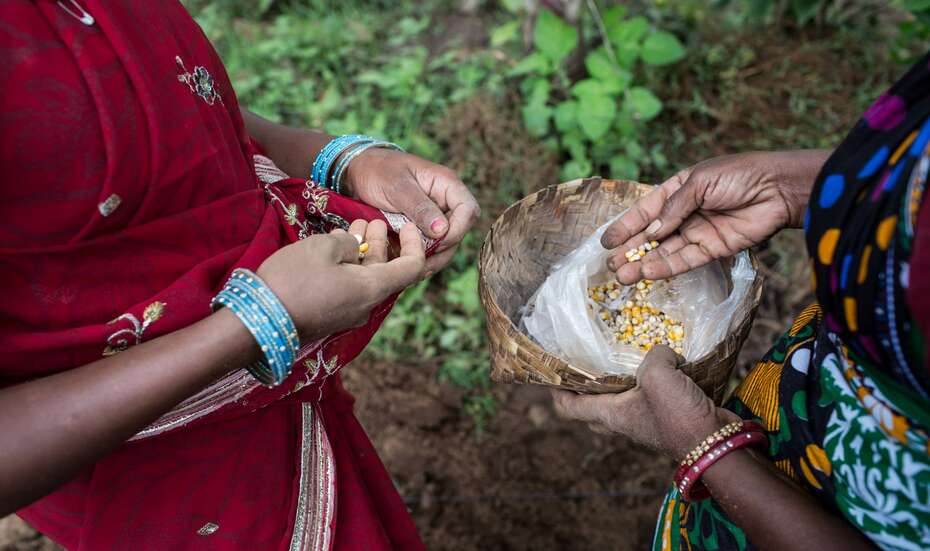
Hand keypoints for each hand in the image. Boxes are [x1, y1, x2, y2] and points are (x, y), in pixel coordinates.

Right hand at [257, 219, 424, 341]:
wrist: (258, 320)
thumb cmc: (293, 279)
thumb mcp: (323, 247)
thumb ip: (347, 242)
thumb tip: (354, 246)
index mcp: (372, 289)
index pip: (412, 268)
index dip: (416, 244)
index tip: (407, 225)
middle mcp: (366, 305)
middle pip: (387, 272)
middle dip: (382, 243)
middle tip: (374, 221)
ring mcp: (348, 313)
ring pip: (365, 278)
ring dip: (362, 252)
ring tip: (354, 228)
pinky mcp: (331, 316)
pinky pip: (349, 288)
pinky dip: (349, 266)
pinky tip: (336, 248)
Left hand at [343, 148, 479, 272]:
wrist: (357, 174)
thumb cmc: (377, 171)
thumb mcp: (397, 187)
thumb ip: (420, 207)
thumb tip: (443, 230)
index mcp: (445, 185)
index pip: (468, 210)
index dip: (458, 229)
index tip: (438, 241)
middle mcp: (444, 203)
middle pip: (458, 232)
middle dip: (443, 249)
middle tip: (420, 260)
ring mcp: (433, 218)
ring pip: (445, 246)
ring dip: (432, 259)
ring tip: (413, 270)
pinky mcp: (420, 231)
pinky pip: (428, 249)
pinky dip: (419, 259)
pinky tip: (406, 267)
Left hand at [551, 346, 738, 460]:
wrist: (716, 444)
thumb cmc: (678, 415)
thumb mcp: (658, 375)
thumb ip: (652, 356)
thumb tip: (661, 351)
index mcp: (611, 415)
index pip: (569, 407)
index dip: (556, 391)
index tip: (551, 372)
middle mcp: (623, 421)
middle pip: (591, 406)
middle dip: (584, 387)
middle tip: (586, 363)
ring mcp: (644, 422)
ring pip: (620, 402)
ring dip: (617, 384)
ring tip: (620, 358)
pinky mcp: (665, 418)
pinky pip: (646, 399)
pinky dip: (645, 384)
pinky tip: (657, 365)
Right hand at [602, 150, 830, 283]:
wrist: (779, 189)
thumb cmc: (739, 175)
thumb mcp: (699, 182)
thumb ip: (674, 208)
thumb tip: (650, 233)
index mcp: (679, 190)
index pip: (646, 210)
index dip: (626, 225)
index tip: (606, 241)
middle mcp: (685, 213)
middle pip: (652, 235)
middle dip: (630, 249)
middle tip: (610, 265)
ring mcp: (699, 233)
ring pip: (665, 252)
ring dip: (643, 263)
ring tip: (622, 276)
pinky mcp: (714, 250)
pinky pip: (685, 261)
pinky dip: (666, 268)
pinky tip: (648, 273)